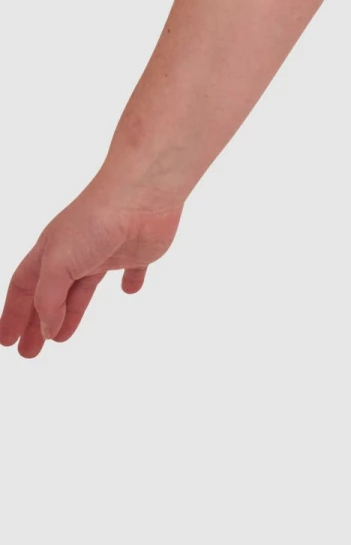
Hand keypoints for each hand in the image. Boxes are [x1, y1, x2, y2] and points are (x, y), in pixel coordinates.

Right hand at [1, 178, 183, 357]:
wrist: (143, 193)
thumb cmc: (94, 221)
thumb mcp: (58, 264)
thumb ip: (49, 300)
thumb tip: (48, 330)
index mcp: (50, 251)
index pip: (24, 287)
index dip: (14, 314)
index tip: (6, 340)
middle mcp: (75, 252)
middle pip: (50, 294)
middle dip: (37, 322)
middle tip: (29, 351)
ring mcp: (106, 251)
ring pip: (83, 288)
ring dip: (72, 313)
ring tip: (61, 338)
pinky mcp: (137, 251)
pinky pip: (133, 269)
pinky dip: (131, 281)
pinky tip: (130, 290)